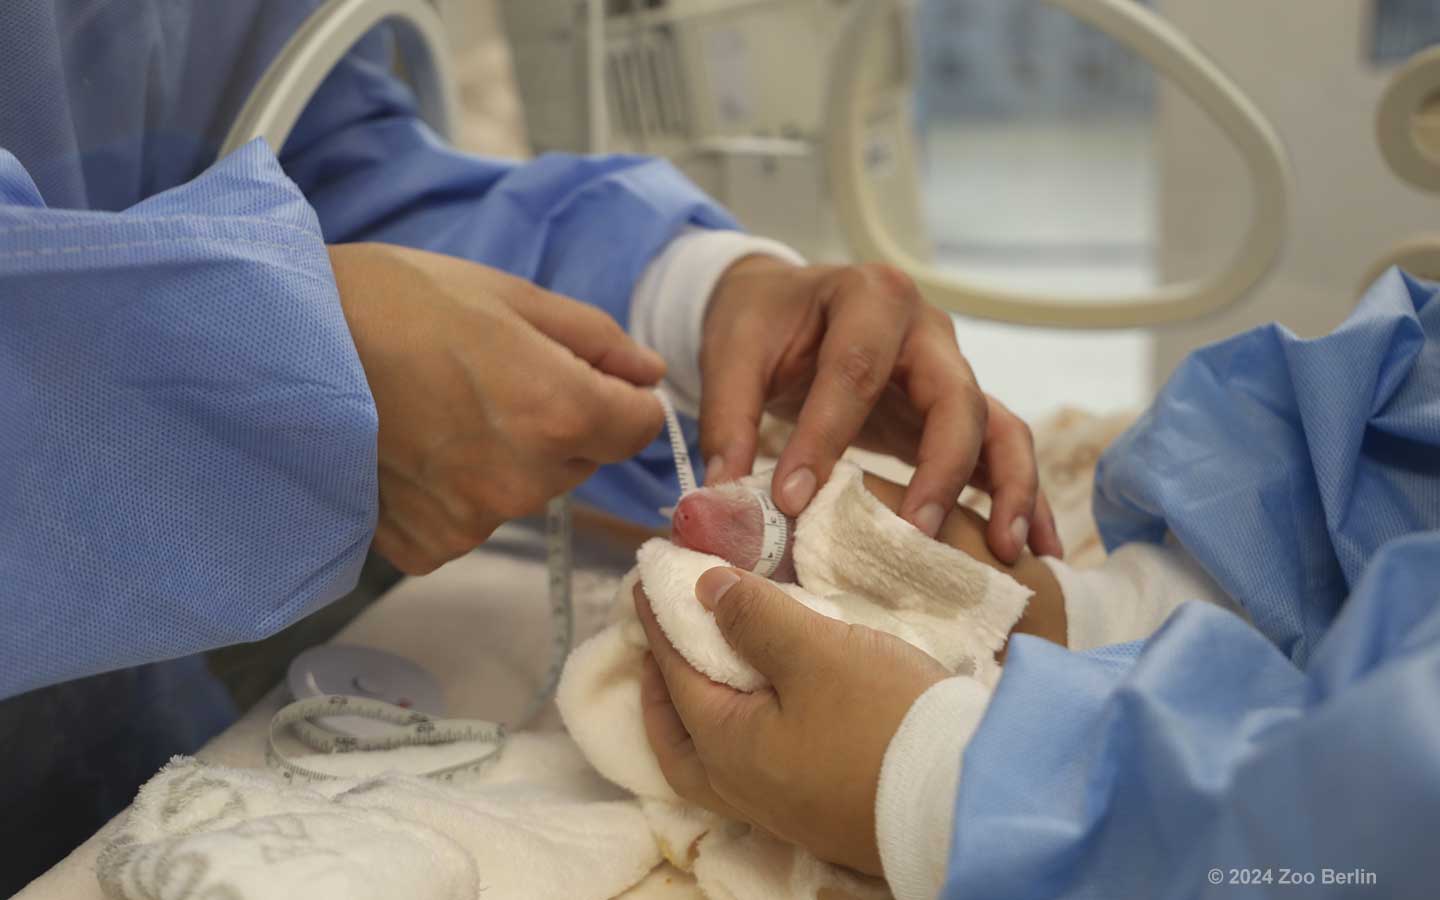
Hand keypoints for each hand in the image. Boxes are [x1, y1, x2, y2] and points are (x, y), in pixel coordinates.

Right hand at [331, 242, 664, 573]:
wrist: (281, 344)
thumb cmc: (394, 303)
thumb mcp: (509, 295)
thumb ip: (595, 340)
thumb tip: (648, 374)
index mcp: (559, 412)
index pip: (640, 428)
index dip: (619, 396)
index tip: (583, 373)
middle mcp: (525, 480)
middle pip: (582, 460)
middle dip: (559, 424)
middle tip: (488, 377)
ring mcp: (473, 520)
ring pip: (526, 490)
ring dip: (507, 458)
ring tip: (441, 407)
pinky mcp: (426, 545)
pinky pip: (470, 520)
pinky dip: (453, 491)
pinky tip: (414, 446)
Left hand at [633, 570, 948, 875]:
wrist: (963, 801)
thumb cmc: (884, 721)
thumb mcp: (817, 652)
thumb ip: (755, 618)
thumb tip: (705, 589)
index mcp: (725, 747)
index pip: (674, 673)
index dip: (658, 622)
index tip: (645, 581)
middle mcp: (742, 789)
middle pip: (678, 740)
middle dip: (662, 690)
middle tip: (661, 645)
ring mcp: (782, 810)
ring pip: (715, 764)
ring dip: (700, 717)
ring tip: (710, 676)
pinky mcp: (820, 814)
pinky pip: (754, 771)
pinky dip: (740, 733)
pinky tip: (769, 711)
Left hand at [701, 256, 1061, 563]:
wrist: (787, 304)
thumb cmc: (763, 323)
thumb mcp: (733, 352)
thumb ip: (728, 417)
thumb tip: (726, 495)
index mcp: (869, 298)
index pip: (854, 370)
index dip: (825, 437)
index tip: (792, 502)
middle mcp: (927, 330)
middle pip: (956, 397)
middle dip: (941, 469)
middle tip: (917, 534)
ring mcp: (953, 371)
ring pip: (1001, 425)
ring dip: (1009, 488)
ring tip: (1005, 551)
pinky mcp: (959, 412)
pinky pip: (1004, 450)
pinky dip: (1023, 498)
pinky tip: (1036, 550)